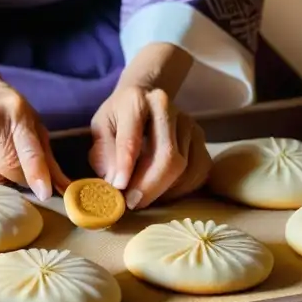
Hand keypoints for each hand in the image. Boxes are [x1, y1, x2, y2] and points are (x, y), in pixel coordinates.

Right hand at [0, 44, 68, 199]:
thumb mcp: (28, 122)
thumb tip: (66, 189)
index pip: (28, 147)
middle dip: (14, 176)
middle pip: (7, 169)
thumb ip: (47, 157)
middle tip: (10, 164)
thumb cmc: (2, 108)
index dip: (36, 172)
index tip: (44, 192)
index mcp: (16, 111)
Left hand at [89, 85, 211, 209]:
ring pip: (184, 168)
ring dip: (163, 191)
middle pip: (166, 156)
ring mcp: (188, 122)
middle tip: (132, 203)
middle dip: (149, 187)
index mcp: (135, 101)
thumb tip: (115, 182)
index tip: (119, 189)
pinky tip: (163, 190)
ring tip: (144, 196)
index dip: (125, 168)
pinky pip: (198, 173)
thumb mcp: (100, 129)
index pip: (132, 140)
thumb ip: (104, 154)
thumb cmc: (119, 118)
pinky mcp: (201, 137)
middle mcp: (166, 108)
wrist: (145, 98)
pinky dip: (180, 189)